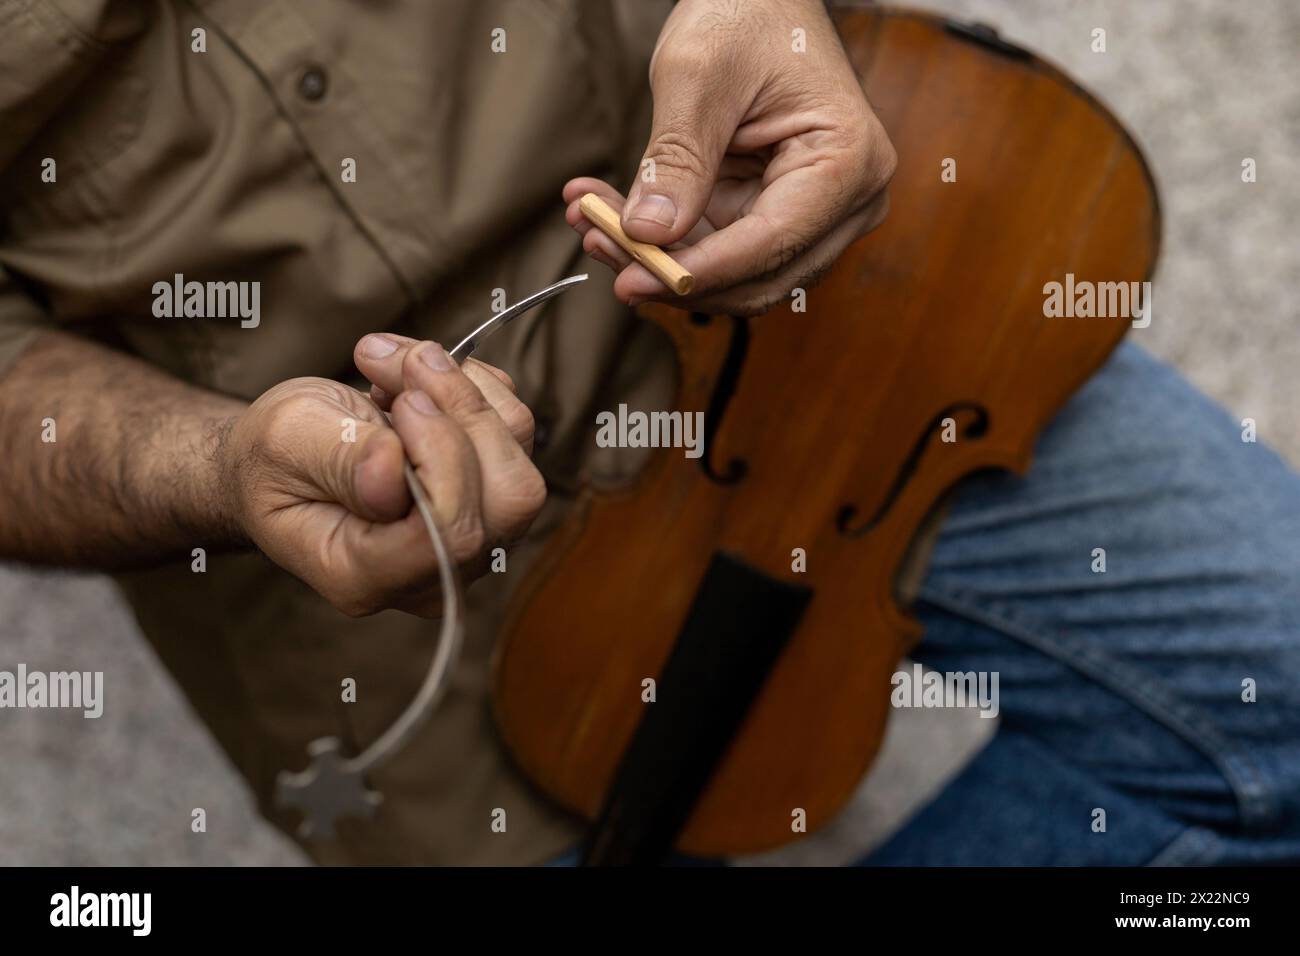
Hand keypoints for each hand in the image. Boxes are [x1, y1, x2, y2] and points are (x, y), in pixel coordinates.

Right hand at [220, 337, 543, 616]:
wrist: (285, 456)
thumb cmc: (276, 455)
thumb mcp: (283, 441)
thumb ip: (338, 458)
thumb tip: (393, 472)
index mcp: (366, 576)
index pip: (449, 533)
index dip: (442, 454)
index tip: (398, 401)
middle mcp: (431, 573)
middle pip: (507, 501)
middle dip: (465, 412)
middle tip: (401, 363)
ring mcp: (470, 543)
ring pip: (519, 466)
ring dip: (468, 392)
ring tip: (400, 364)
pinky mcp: (489, 500)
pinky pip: (518, 438)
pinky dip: (477, 388)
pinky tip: (422, 381)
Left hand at [564, 0, 895, 316]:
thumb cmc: (745, 15)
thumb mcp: (697, 76)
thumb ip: (676, 159)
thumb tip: (647, 235)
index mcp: (849, 161)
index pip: (772, 243)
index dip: (698, 272)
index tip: (632, 279)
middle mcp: (848, 201)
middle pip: (757, 275)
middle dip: (673, 272)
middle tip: (599, 246)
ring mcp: (816, 215)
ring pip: (734, 274)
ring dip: (660, 261)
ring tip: (592, 224)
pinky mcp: (779, 217)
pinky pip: (720, 251)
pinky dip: (666, 243)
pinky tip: (612, 219)